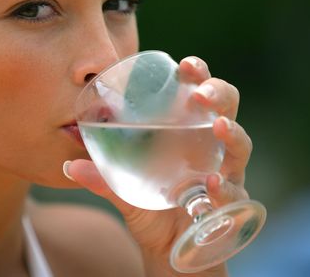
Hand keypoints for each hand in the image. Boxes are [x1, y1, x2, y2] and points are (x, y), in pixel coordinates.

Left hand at [65, 56, 252, 275]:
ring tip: (218, 127)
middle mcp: (210, 144)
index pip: (197, 91)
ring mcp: (224, 170)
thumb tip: (69, 166)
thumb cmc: (148, 203)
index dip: (198, 73)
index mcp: (186, 128)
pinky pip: (234, 190)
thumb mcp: (122, 187)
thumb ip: (101, 176)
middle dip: (219, 93)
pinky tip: (211, 183)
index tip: (185, 65)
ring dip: (232, 132)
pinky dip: (225, 187)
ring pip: (240, 144)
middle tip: (201, 94)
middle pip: (227, 107)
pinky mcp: (229, 201)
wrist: (165, 244)